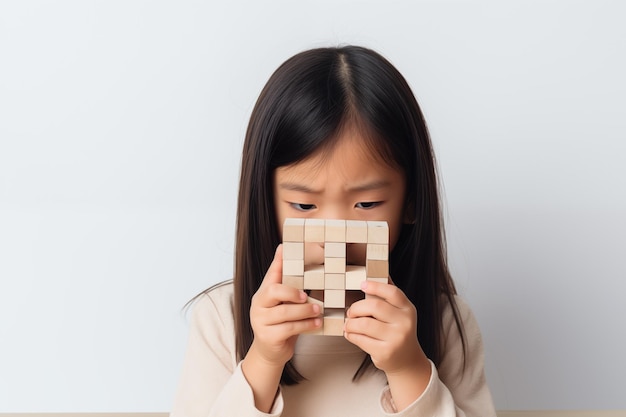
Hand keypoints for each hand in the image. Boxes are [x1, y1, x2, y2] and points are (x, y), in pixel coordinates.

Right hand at [248, 245, 321, 367]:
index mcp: (262, 294)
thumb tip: (294, 264)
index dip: (277, 261)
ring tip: (318, 311)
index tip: (284, 248)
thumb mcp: (282, 304)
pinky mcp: (268, 337)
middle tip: (306, 296)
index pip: (269, 274)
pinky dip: (306, 325)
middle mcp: (258, 305)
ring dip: (305, 311)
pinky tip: (316, 324)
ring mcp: (261, 321)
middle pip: (273, 291)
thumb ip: (287, 288)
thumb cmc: (280, 323)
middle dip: (292, 292)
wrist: (271, 351)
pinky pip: (290, 328)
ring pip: (285, 312)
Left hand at [344, 279, 425, 372]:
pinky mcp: (385, 352)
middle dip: (356, 308)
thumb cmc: (397, 331)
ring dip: (350, 323)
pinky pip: (361, 339)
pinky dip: (351, 335)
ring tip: (348, 324)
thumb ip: (389, 296)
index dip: (375, 286)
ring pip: (364, 324)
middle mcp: (405, 323)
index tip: (362, 284)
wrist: (407, 360)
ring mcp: (396, 338)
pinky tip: (350, 334)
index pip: (392, 292)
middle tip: (350, 312)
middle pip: (374, 307)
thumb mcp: (399, 313)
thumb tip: (381, 272)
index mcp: (408, 309)